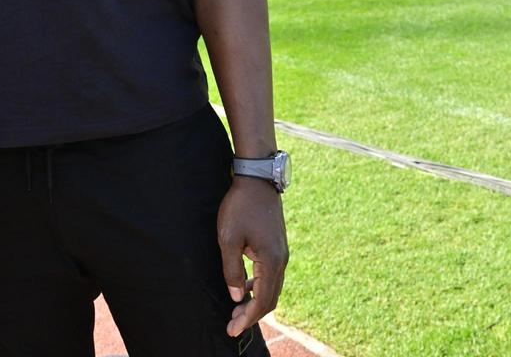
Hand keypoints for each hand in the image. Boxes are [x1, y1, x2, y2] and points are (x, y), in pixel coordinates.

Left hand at [218, 175, 287, 337]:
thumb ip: (232, 270)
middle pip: (270, 299)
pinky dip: (259, 287)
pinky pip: (271, 276)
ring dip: (255, 302)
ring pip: (272, 288)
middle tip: (232, 325)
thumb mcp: (229, 238)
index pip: (262, 301)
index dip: (248, 318)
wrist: (257, 180)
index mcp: (271, 262)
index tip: (233, 330)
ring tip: (236, 311)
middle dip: (251, 315)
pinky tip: (244, 288)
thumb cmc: (240, 207)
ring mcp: (282, 253)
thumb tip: (237, 296)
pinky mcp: (277, 246)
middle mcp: (282, 261)